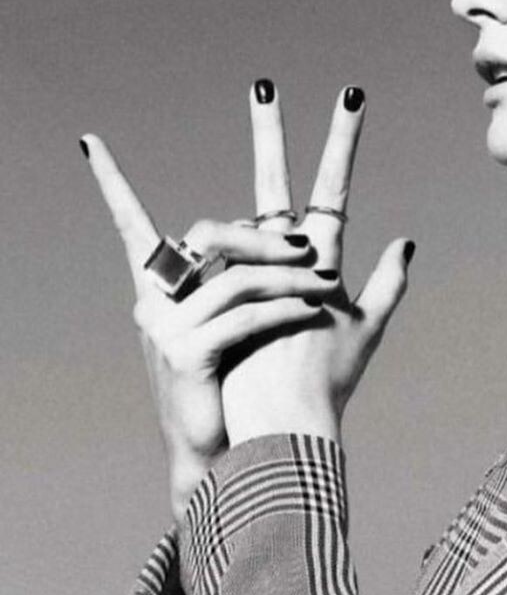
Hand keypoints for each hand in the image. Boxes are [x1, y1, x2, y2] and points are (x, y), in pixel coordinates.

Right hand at [83, 135, 338, 520]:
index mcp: (161, 289)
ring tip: (328, 286)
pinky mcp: (186, 353)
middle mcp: (154, 302)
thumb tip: (298, 238)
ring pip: (236, 277)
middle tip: (306, 248)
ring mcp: (165, 328)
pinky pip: (245, 315)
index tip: (90, 140)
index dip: (110, 183)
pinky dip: (285, 309)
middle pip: (205, 235)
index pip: (129, 225)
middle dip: (261, 235)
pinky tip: (313, 311)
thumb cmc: (237, 386)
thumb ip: (259, 277)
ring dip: (290, 278)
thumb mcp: (243, 323)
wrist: (225, 454)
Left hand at [219, 83, 412, 446]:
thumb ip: (388, 283)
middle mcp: (289, 263)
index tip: (349, 97)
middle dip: (274, 133)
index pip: (333, 189)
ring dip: (229, 209)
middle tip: (263, 85)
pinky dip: (191, 251)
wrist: (288, 425)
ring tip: (237, 150)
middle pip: (280, 185)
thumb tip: (407, 240)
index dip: (341, 141)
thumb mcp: (364, 332)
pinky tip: (177, 229)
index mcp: (323, 264)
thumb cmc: (326, 385)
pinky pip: (197, 263)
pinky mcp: (218, 304)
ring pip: (230, 226)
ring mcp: (252, 280)